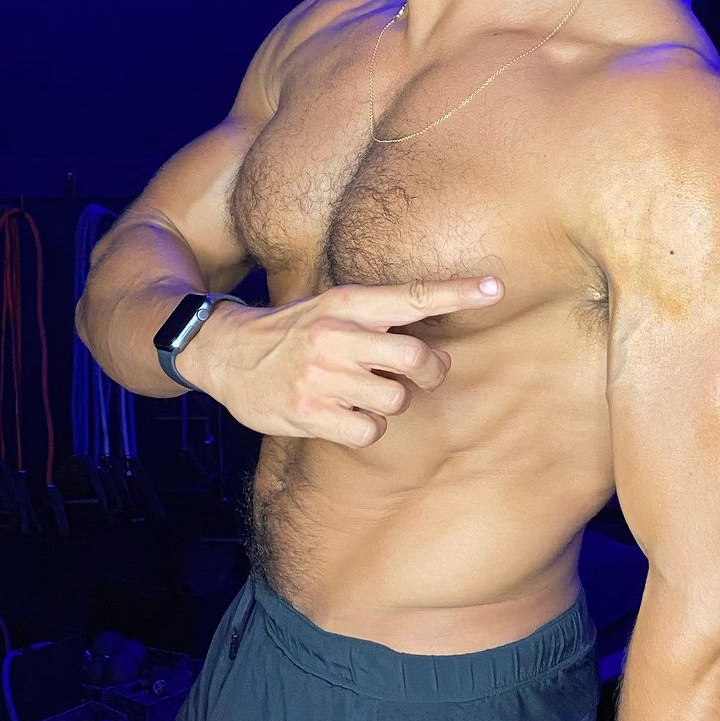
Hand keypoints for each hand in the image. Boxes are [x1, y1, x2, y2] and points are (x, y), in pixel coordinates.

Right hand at [179, 276, 503, 441]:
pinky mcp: (307, 412)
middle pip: (416, 358)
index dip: (457, 292)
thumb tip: (437, 330)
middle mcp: (335, 334)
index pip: (412, 294)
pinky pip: (368, 431)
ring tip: (362, 394)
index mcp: (347, 303)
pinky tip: (344, 416)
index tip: (496, 289)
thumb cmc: (292, 332)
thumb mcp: (330, 306)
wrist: (223, 353)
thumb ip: (378, 315)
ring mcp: (320, 375)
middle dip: (428, 372)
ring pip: (395, 400)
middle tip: (419, 373)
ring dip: (389, 403)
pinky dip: (365, 428)